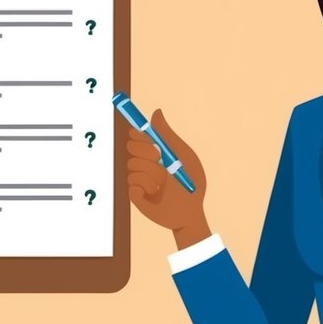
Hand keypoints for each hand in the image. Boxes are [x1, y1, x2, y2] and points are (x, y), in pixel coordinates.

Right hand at [125, 109, 209, 248]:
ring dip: (151, 172)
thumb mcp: (182, 155)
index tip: (146, 134)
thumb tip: (156, 112)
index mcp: (156, 152)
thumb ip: (167, 135)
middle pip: (131, 147)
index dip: (139, 133)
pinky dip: (146, 186)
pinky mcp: (135, 194)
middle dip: (145, 150)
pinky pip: (132, 183)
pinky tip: (154, 194)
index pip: (138, 135)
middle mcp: (145, 164)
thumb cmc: (191, 184)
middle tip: (158, 157)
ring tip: (163, 183)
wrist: (190, 211)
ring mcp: (139, 179)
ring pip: (132, 165)